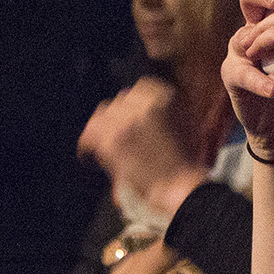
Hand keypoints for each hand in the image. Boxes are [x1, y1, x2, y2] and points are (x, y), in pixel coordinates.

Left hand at [79, 77, 208, 216]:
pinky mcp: (113, 140)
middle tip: (119, 140)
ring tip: (103, 149)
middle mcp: (145, 103)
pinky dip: (86, 148)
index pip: (141, 88)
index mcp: (167, 96)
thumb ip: (168, 111)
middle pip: (119, 102)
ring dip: (103, 131)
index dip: (133, 105)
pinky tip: (90, 160)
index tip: (131, 118)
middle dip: (118, 120)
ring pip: (101, 117)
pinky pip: (89, 136)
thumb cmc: (186, 162)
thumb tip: (149, 112)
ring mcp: (127, 120)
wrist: (180, 186)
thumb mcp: (187, 125)